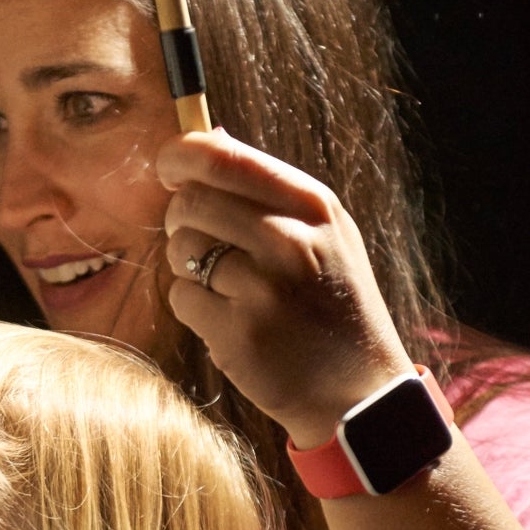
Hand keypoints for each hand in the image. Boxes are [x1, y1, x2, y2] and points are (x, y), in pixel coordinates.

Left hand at [156, 131, 413, 444]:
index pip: (224, 157)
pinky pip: (181, 298)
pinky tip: (231, 322)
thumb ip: (269, 189)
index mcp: (313, 207)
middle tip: (199, 241)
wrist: (360, 393)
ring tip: (228, 288)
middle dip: (180, 218)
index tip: (169, 168)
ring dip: (188, 267)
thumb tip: (208, 136)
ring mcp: (265, 289)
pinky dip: (194, 309)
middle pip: (192, 201)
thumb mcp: (325, 235)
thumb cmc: (332, 305)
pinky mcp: (239, 333)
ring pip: (181, 249)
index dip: (182, 155)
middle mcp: (291, 241)